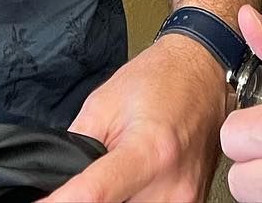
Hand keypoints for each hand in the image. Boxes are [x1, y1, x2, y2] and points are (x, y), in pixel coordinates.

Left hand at [39, 31, 229, 201]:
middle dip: (94, 196)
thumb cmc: (159, 79)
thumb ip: (78, 145)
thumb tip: (59, 181)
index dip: (64, 202)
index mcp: (150, 150)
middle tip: (96, 169)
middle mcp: (173, 184)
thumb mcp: (104, 102)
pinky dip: (137, 199)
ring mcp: (188, 201)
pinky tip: (137, 182)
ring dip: (119, 198)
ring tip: (123, 172)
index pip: (96, 194)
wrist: (203, 72)